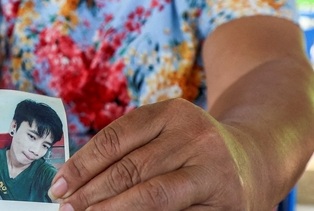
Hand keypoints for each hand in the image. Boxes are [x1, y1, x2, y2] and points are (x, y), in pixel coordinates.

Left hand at [48, 98, 250, 210]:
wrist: (256, 159)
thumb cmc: (193, 150)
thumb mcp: (165, 133)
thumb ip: (128, 149)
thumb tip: (74, 181)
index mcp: (173, 112)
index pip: (115, 139)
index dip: (82, 164)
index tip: (58, 185)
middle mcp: (196, 137)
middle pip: (130, 168)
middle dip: (91, 193)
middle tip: (65, 208)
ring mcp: (213, 171)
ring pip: (151, 196)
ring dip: (111, 210)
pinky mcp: (226, 204)